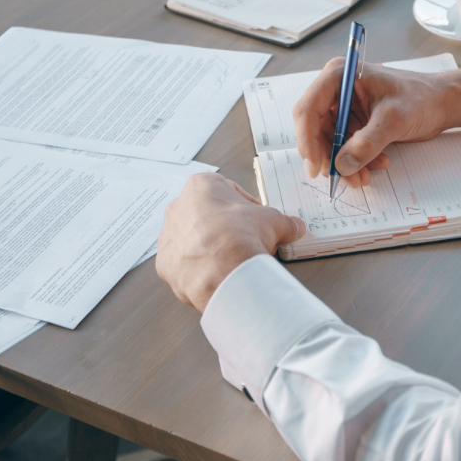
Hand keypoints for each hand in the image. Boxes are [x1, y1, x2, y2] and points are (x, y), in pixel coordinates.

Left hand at [157, 173, 306, 310]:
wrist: (222, 272)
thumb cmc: (241, 236)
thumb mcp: (273, 222)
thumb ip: (284, 222)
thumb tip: (295, 227)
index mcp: (201, 186)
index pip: (227, 192)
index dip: (247, 208)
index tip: (257, 221)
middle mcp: (178, 207)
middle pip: (207, 215)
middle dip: (226, 228)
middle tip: (246, 242)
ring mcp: (168, 236)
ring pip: (193, 239)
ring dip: (210, 248)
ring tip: (232, 261)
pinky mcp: (165, 263)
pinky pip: (183, 263)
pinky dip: (198, 269)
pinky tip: (216, 274)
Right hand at [293, 62, 460, 187]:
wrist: (442, 104)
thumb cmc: (421, 99)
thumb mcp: (394, 120)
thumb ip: (367, 143)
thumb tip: (342, 165)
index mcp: (339, 76)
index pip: (309, 109)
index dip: (308, 139)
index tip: (316, 165)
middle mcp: (336, 89)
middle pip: (315, 128)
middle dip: (328, 156)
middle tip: (342, 179)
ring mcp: (344, 106)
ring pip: (329, 142)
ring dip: (344, 163)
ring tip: (365, 177)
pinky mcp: (353, 121)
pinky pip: (344, 146)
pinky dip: (356, 160)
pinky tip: (376, 165)